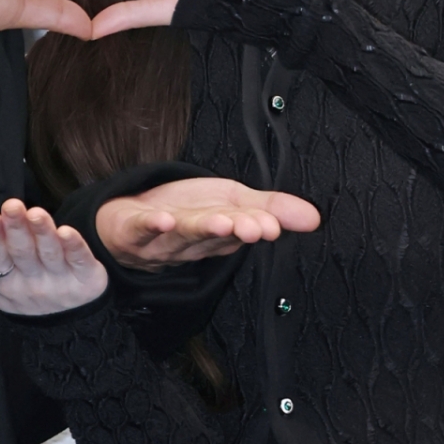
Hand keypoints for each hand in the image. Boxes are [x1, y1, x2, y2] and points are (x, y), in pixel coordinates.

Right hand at [0, 198, 108, 315]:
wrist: (68, 325)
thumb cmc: (24, 290)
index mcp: (6, 283)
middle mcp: (31, 284)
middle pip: (22, 253)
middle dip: (16, 229)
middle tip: (12, 205)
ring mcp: (59, 283)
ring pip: (49, 254)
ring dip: (43, 233)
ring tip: (37, 213)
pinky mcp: (86, 279)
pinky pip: (79, 261)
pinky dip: (74, 247)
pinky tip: (68, 231)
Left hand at [97, 177, 320, 268]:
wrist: (128, 222)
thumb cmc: (186, 212)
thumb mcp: (233, 203)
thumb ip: (272, 208)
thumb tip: (316, 218)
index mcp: (220, 235)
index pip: (242, 230)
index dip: (256, 226)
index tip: (272, 226)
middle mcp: (194, 240)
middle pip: (216, 235)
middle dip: (236, 231)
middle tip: (254, 227)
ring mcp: (162, 238)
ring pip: (185, 234)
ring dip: (203, 229)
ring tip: (221, 222)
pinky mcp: (133, 229)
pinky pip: (142, 229)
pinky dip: (152, 225)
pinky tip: (162, 219)